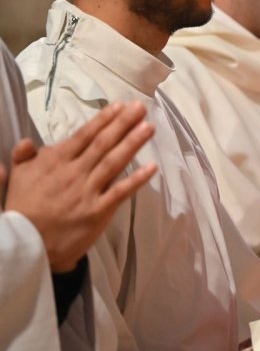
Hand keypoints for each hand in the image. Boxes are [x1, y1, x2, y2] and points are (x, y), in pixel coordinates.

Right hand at [2, 102, 156, 271]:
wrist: (25, 245)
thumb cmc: (21, 210)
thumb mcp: (16, 178)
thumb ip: (23, 157)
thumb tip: (28, 141)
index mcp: (55, 161)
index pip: (84, 135)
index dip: (103, 120)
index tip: (120, 105)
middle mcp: (74, 172)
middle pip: (102, 144)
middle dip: (123, 124)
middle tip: (141, 108)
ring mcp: (87, 191)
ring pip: (113, 162)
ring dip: (132, 143)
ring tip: (149, 127)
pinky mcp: (97, 211)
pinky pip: (120, 192)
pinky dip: (137, 179)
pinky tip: (152, 167)